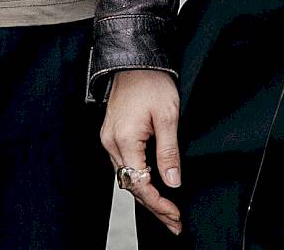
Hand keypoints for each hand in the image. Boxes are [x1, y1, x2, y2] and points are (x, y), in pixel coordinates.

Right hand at [100, 70, 183, 232]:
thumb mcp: (168, 116)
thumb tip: (172, 182)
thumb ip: (169, 151)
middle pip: (131, 185)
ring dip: (146, 195)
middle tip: (174, 222)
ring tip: (167, 211)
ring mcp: (109, 140)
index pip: (139, 183)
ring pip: (126, 178)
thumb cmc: (152, 83)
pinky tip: (153, 187)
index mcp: (124, 140)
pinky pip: (124, 165)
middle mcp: (111, 144)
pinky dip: (139, 180)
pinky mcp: (112, 135)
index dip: (158, 203)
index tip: (174, 215)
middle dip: (153, 206)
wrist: (135, 60)